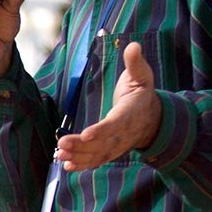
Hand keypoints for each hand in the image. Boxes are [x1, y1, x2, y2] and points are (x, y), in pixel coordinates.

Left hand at [55, 42, 161, 170]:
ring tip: (60, 154)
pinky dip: (83, 164)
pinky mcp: (111, 151)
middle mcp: (124, 133)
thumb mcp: (142, 75)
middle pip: (103, 143)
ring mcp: (118, 145)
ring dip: (79, 157)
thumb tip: (134, 45)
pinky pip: (97, 160)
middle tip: (62, 145)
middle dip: (82, 146)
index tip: (87, 134)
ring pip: (98, 154)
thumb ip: (135, 62)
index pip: (116, 123)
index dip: (102, 130)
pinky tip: (67, 165)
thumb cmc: (141, 92)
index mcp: (131, 113)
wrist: (152, 118)